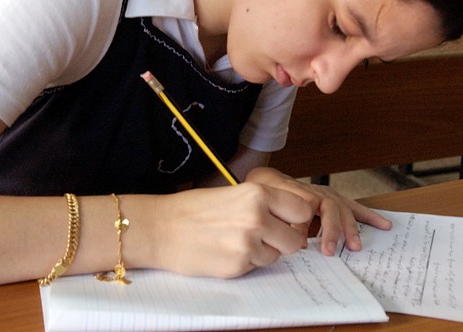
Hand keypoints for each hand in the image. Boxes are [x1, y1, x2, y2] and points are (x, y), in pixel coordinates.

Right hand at [150, 184, 312, 277]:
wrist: (160, 229)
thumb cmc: (192, 210)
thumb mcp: (233, 193)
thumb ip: (264, 204)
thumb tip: (291, 219)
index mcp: (257, 194)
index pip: (301, 210)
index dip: (294, 219)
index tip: (286, 221)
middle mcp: (257, 217)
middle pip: (295, 240)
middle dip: (283, 241)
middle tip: (264, 237)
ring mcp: (248, 244)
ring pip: (276, 256)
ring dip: (262, 252)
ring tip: (236, 241)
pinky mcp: (238, 266)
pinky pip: (256, 268)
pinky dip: (245, 263)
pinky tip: (225, 252)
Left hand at [244, 167, 392, 255]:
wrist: (271, 180)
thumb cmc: (270, 190)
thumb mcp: (271, 198)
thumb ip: (286, 214)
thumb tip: (299, 236)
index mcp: (305, 192)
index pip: (310, 209)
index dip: (303, 226)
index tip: (301, 243)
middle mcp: (321, 193)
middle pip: (332, 209)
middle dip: (334, 231)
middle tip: (332, 251)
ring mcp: (331, 196)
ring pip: (345, 210)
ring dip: (352, 228)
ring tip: (357, 245)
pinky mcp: (337, 201)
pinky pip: (354, 208)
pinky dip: (369, 216)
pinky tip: (383, 224)